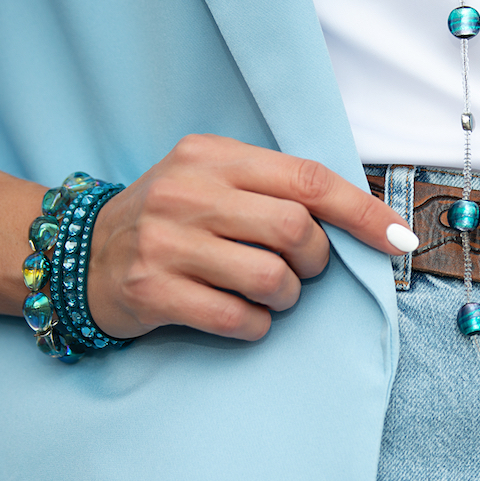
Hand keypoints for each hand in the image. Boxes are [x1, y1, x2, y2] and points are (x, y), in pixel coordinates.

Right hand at [87, 134, 416, 339]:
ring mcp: (166, 241)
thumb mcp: (212, 180)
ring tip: (266, 293)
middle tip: (300, 270)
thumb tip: (362, 219)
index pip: (308, 178)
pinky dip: (256, 325)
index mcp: (213, 155)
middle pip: (297, 230)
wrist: (79, 255)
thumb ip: (273, 189)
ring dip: (286, 297)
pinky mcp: (152, 291)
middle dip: (316, 262)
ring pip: (273, 278)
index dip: (363, 211)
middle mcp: (188, 192)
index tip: (399, 240)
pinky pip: (239, 318)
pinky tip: (240, 316)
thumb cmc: (169, 221)